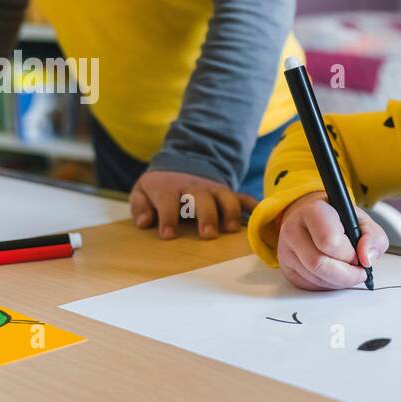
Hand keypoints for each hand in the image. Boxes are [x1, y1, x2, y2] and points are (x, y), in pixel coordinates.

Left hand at [130, 169, 255, 239]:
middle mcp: (193, 187)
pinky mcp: (227, 192)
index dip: (168, 217)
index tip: (168, 235)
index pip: (168, 201)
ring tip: (232, 230)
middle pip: (201, 199)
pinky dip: (253, 206)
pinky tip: (260, 216)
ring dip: (230, 212)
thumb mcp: (142, 192)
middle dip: (206, 216)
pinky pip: (243, 197)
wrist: (179, 166)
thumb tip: (144, 223)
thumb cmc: (159, 189)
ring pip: (225, 197)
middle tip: (208, 235)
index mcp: (168, 188)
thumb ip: (140, 207)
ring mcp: (213, 189)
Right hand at [272, 191, 389, 289]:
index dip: (348, 254)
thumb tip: (367, 258)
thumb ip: (373, 237)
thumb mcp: (363, 222)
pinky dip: (328, 285)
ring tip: (348, 271)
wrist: (314, 219)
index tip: (358, 255)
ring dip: (338, 282)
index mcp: (314, 211)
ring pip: (314, 278)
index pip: (329, 240)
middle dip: (345, 274)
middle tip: (358, 271)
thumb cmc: (339, 220)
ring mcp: (286, 250)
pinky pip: (309, 285)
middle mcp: (294, 229)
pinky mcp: (286, 268)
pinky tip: (335, 274)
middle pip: (318, 264)